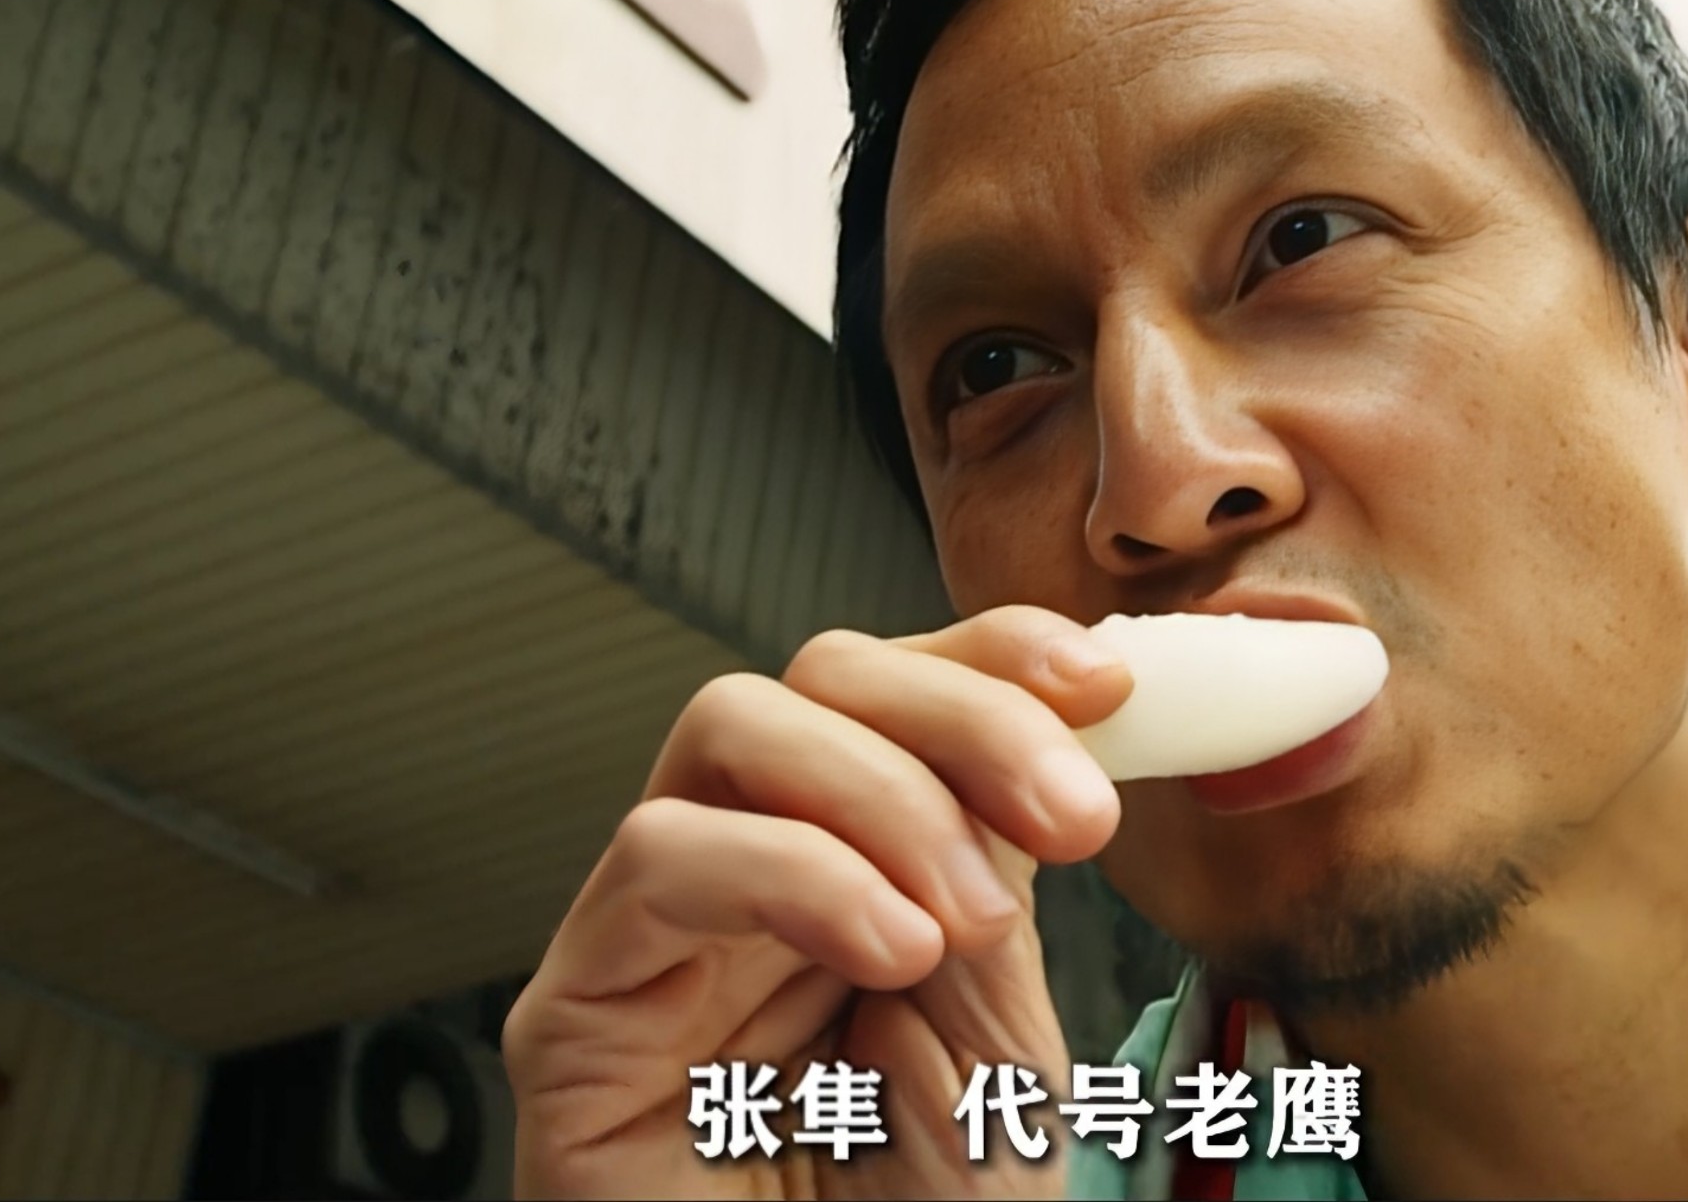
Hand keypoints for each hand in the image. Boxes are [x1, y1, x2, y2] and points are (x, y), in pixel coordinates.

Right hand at [505, 606, 1133, 1198]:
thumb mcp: (1009, 1033)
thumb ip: (1006, 874)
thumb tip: (1064, 716)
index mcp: (856, 870)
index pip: (896, 691)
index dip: (995, 654)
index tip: (1111, 682)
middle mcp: (747, 879)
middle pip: (818, 676)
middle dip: (963, 714)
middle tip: (1074, 817)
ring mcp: (654, 938)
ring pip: (729, 727)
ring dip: (883, 794)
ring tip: (966, 927)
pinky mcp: (576, 1016)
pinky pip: (659, 860)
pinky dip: (796, 875)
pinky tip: (886, 949)